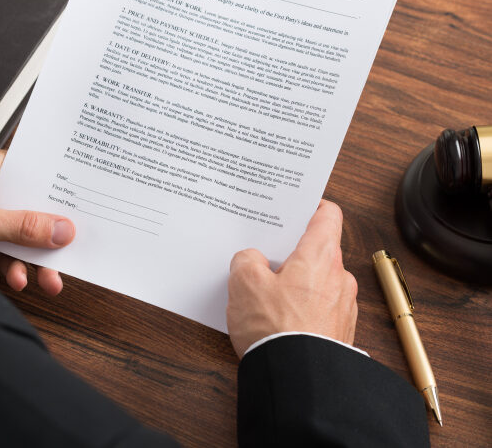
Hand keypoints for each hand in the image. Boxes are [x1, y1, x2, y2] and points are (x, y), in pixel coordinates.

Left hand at [0, 149, 74, 294]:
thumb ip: (23, 226)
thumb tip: (62, 229)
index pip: (37, 176)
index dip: (61, 190)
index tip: (83, 207)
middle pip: (35, 211)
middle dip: (51, 237)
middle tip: (70, 250)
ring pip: (26, 238)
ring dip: (37, 261)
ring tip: (48, 279)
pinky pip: (10, 257)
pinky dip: (16, 271)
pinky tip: (17, 279)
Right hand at [227, 200, 357, 357]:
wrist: (299, 382)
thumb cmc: (275, 329)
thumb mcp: (244, 283)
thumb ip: (247, 259)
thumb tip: (254, 260)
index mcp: (321, 255)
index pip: (328, 214)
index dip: (311, 205)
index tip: (296, 207)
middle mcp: (339, 276)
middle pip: (320, 248)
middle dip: (293, 250)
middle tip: (267, 253)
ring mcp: (343, 305)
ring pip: (319, 278)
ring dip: (298, 280)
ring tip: (268, 291)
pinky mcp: (340, 329)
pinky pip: (321, 305)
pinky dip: (304, 304)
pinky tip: (280, 316)